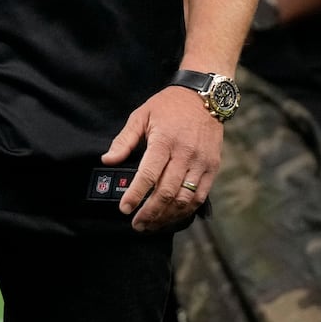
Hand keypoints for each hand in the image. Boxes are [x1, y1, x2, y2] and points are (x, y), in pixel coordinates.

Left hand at [102, 86, 222, 232]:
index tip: (124, 209)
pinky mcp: (213, 167)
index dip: (135, 194)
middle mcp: (185, 154)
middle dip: (149, 212)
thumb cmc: (169, 105)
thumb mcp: (142, 115)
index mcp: (164, 140)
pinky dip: (186, 211)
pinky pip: (200, 196)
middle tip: (136, 224)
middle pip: (166, 192)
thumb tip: (108, 160)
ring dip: (167, 216)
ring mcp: (201, 162)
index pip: (148, 175)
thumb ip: (124, 140)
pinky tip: (172, 217)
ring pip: (184, 199)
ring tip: (152, 225)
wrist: (204, 96)